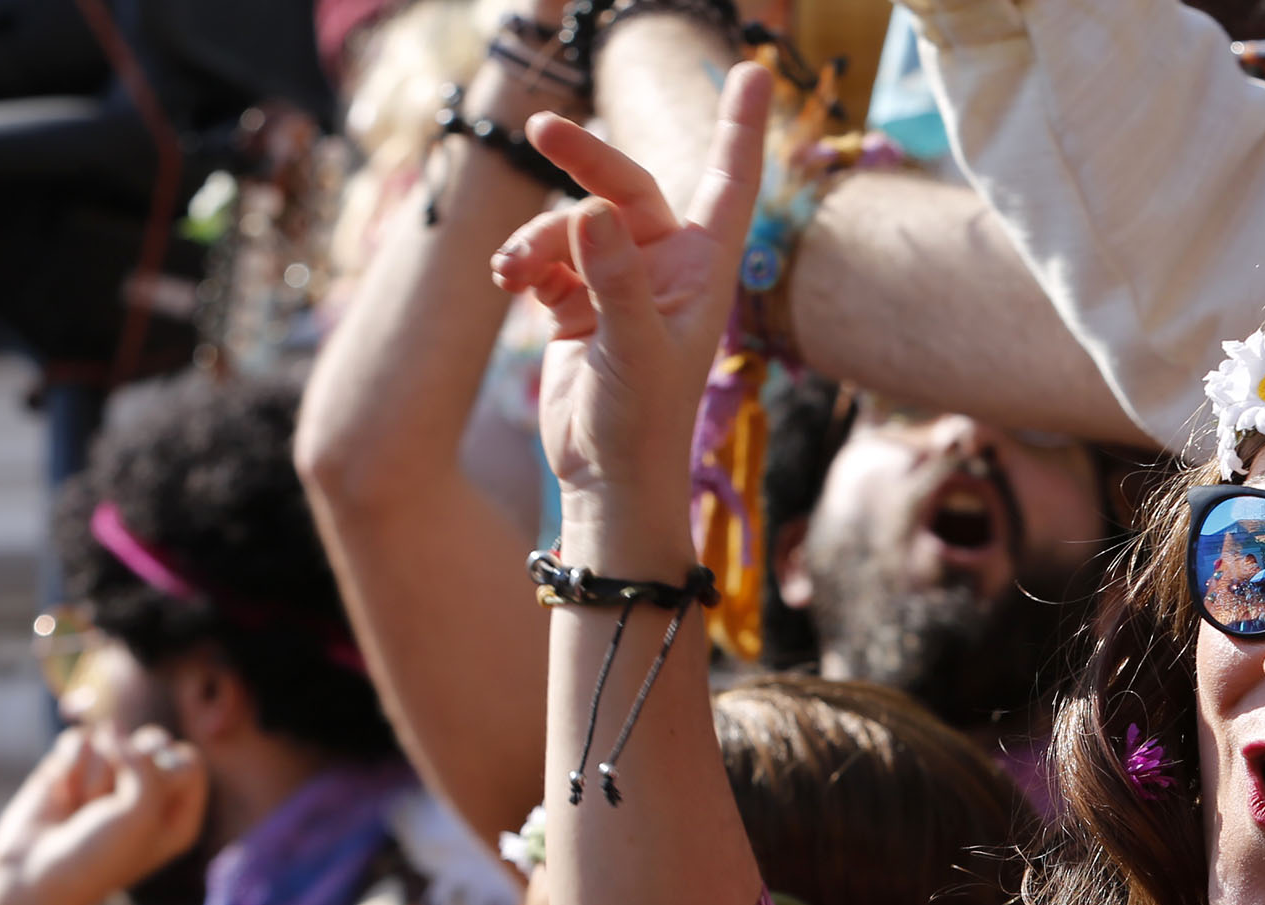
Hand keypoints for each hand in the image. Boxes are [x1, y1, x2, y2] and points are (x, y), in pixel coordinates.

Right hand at [0, 725, 207, 904]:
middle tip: (106, 806)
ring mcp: (112, 776)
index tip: (139, 804)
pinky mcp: (76, 766)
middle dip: (126, 769)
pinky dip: (68, 765)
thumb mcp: (141, 816)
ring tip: (81, 810)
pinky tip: (62, 795)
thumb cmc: (96, 856)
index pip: (189, 761)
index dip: (162, 773)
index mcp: (180, 811)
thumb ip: (145, 765)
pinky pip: (81, 739)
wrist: (32, 874)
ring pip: (114, 738)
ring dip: (92, 776)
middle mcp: (151, 791)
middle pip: (156, 742)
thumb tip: (112, 726)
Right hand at [488, 63, 770, 539]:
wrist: (605, 476)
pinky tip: (510, 286)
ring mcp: (621, 282)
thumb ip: (615, 277)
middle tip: (540, 130)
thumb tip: (592, 210)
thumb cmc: (641, 422)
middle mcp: (666, 267)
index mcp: (703, 269)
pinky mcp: (580, 303)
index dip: (741, 126)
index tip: (754, 69)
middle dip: (583, 160)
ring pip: (573, 225)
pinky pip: (547, 257)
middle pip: (626, 185)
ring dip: (537, 240)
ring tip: (513, 275)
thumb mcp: (632, 346)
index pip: (728, 182)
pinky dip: (525, 264)